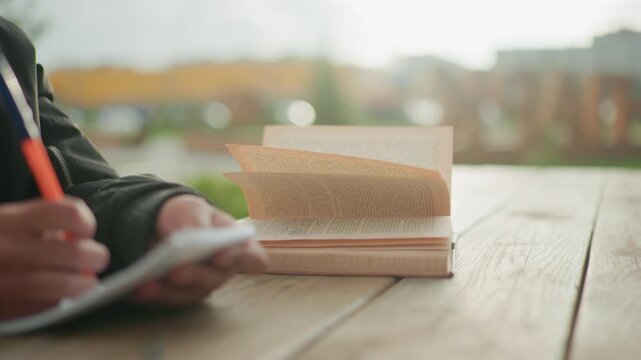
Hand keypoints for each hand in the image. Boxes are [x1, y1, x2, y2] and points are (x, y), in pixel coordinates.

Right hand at [0, 198, 109, 319]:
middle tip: (96, 256)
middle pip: (76, 252)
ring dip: (85, 283)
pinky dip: (60, 301)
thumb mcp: (7, 219)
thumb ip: (41, 222)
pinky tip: (58, 294)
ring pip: (68, 285)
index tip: (85, 228)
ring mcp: (9, 282)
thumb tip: (81, 236)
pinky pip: (49, 305)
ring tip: (86, 281)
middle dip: (95, 255)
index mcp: (11, 221)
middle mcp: (11, 251)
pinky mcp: (9, 308)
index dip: (85, 220)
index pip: (68, 213)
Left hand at [133, 195, 266, 305]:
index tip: (221, 256)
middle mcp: (225, 269)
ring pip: (191, 292)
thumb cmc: (188, 215)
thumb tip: (198, 237)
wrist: (163, 223)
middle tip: (175, 270)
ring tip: (148, 280)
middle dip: (194, 274)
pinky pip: (170, 298)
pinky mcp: (182, 294)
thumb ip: (199, 222)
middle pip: (216, 277)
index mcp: (237, 244)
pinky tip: (138, 287)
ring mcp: (203, 284)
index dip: (241, 259)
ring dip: (169, 289)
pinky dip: (153, 293)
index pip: (253, 257)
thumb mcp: (193, 210)